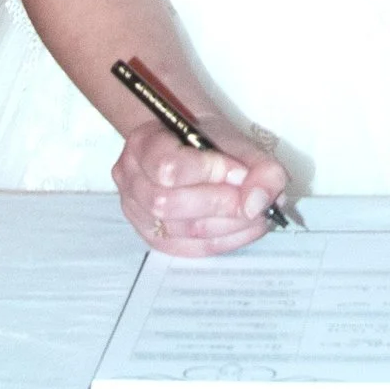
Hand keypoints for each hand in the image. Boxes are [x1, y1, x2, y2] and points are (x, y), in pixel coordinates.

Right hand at [113, 114, 289, 257]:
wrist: (189, 144)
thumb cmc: (206, 139)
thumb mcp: (234, 138)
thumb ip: (256, 164)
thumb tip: (259, 202)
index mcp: (142, 143)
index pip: (168, 167)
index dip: (209, 172)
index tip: (241, 171)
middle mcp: (130, 179)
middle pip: (170, 204)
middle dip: (221, 204)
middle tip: (256, 201)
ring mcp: (137, 212)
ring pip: (181, 230)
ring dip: (227, 225)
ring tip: (256, 214)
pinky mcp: (153, 237)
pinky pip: (188, 249)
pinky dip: (223, 241)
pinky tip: (244, 229)